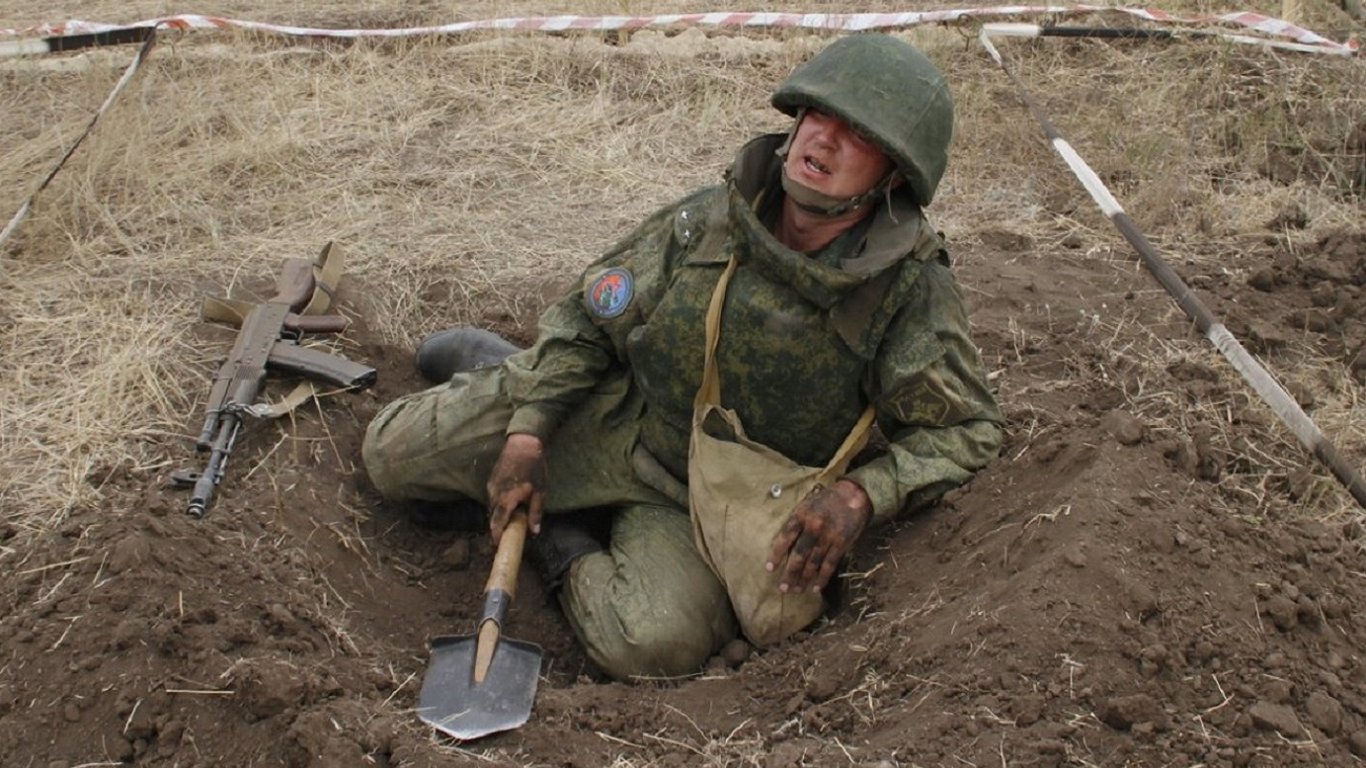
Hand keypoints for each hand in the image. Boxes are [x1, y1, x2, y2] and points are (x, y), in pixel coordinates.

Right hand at [486, 433, 545, 542]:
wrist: (523, 444)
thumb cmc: (534, 468)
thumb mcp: (539, 492)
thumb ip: (535, 513)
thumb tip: (534, 532)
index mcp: (507, 499)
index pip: (497, 522)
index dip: (497, 535)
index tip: (498, 544)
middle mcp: (495, 494)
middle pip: (493, 516)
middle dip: (498, 526)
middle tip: (506, 534)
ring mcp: (491, 486)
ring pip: (492, 506)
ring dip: (499, 513)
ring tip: (510, 518)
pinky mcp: (491, 480)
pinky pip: (492, 497)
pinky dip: (498, 503)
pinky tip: (508, 502)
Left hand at [766, 479, 870, 594]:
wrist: (854, 494)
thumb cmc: (826, 500)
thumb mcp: (806, 505)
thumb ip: (796, 522)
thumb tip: (785, 545)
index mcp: (801, 516)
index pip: (785, 538)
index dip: (776, 555)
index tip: (770, 569)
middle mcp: (813, 527)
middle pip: (798, 555)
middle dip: (789, 574)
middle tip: (783, 588)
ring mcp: (828, 537)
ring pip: (813, 563)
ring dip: (803, 579)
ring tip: (796, 591)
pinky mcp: (841, 544)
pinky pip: (829, 565)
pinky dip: (822, 578)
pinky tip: (815, 588)